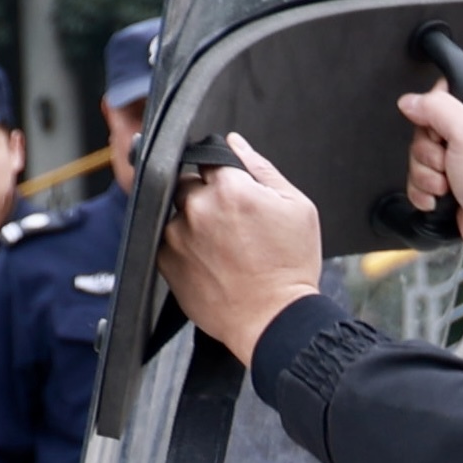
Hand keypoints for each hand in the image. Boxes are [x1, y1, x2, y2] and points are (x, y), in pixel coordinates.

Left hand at [160, 132, 330, 358]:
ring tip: (221, 247)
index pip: (209, 157)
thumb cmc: (290, 267)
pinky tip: (210, 261)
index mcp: (230, 187)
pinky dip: (183, 245)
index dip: (222, 172)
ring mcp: (175, 234)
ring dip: (193, 221)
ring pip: (176, 211)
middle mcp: (197, 206)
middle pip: (187, 181)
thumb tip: (235, 142)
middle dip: (204, 194)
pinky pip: (166, 239)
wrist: (273, 320)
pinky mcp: (164, 259)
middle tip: (230, 223)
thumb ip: (263, 169)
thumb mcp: (297, 208)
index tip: (231, 188)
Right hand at [400, 71, 462, 274]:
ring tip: (448, 184)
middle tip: (448, 162)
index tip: (445, 132)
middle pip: (428, 124)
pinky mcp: (456, 176)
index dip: (436, 111)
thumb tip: (410, 101)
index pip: (447, 89)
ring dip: (428, 173)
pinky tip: (441, 197)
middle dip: (431, 150)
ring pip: (422, 152)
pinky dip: (426, 189)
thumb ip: (435, 108)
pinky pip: (423, 175)